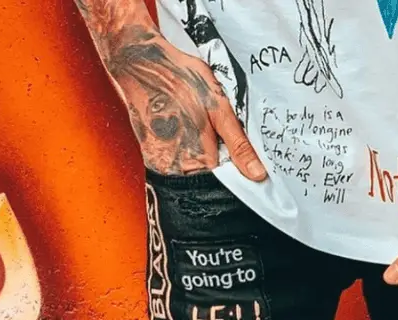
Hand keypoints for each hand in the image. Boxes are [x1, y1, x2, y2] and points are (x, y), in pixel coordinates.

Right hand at [117, 34, 266, 179]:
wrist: (140, 65)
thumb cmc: (181, 80)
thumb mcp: (219, 108)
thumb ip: (239, 145)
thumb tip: (257, 174)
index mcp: (202, 160)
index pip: (227, 177)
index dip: (231, 159)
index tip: (225, 139)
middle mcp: (179, 169)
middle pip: (207, 175)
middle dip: (212, 155)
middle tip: (204, 127)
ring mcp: (162, 166)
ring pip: (190, 171)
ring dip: (195, 153)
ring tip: (188, 126)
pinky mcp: (151, 160)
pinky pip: (173, 164)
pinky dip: (179, 150)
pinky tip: (177, 129)